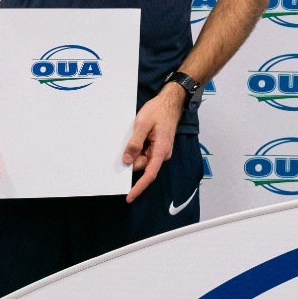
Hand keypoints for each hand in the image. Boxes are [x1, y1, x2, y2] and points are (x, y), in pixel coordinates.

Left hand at [123, 82, 185, 202]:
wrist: (170, 101)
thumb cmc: (158, 111)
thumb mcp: (143, 124)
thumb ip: (135, 143)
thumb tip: (127, 161)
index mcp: (161, 150)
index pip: (150, 174)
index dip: (139, 187)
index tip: (129, 197)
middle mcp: (162, 154)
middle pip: (142, 165)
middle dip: (133, 157)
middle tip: (131, 137)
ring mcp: (160, 151)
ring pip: (142, 159)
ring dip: (135, 150)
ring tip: (138, 131)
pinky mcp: (157, 147)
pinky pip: (144, 153)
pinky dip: (138, 148)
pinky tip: (139, 134)